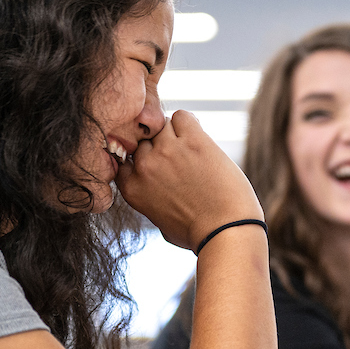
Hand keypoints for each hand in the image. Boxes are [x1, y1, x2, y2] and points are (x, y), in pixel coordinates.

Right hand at [115, 110, 262, 250]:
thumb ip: (150, 198)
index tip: (156, 163)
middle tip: (179, 157)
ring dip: (174, 133)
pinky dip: (190, 124)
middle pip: (142, 139)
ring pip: (161, 124)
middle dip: (158, 145)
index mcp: (132, 188)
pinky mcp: (192, 141)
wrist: (226, 232)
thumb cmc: (197, 233)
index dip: (140, 157)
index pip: (123, 157)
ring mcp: (167, 151)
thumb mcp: (159, 221)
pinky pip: (182, 116)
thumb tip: (154, 184)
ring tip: (191, 150)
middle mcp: (144, 167)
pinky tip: (200, 140)